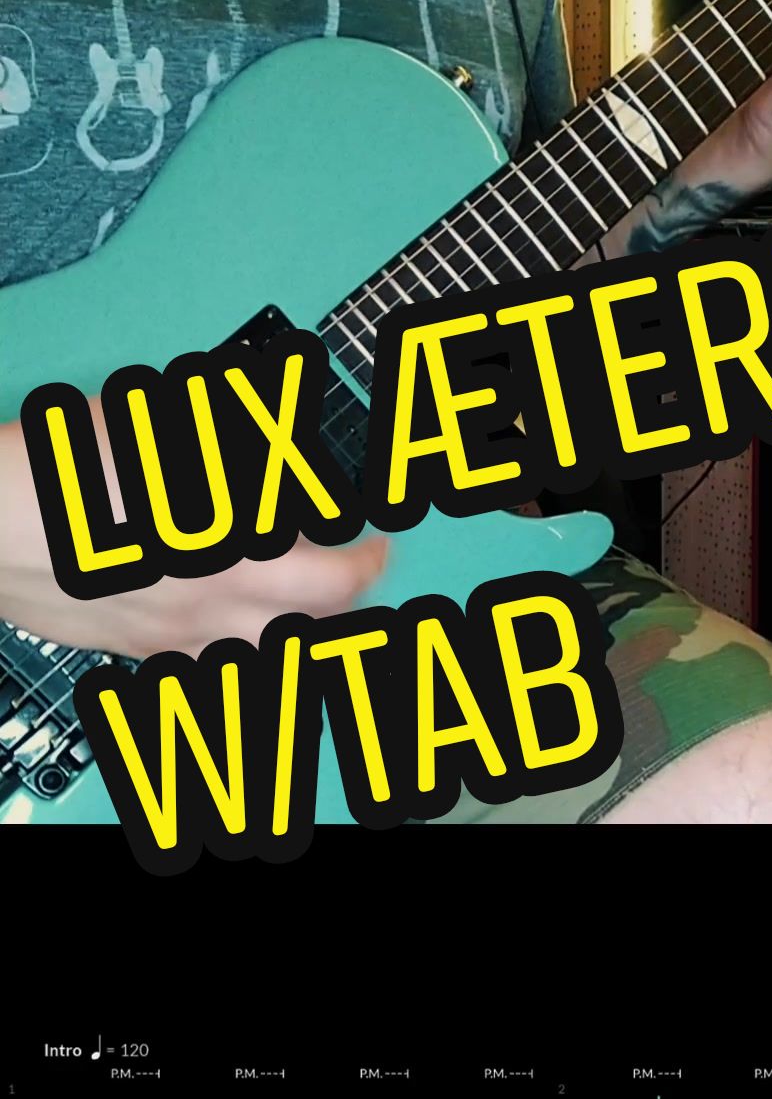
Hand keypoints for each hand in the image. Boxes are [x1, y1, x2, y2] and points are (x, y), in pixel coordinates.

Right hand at [0, 409, 386, 659]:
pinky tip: (229, 615)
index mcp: (230, 563)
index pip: (338, 582)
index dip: (372, 563)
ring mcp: (167, 640)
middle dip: (345, 603)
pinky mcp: (131, 648)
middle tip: (349, 571)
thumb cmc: (64, 473)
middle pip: (311, 630)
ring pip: (261, 656)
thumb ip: (233, 451)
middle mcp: (207, 614)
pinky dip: (237, 641)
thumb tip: (285, 450)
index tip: (380, 545)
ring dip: (294, 628)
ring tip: (301, 598)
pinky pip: (205, 660)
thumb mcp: (163, 437)